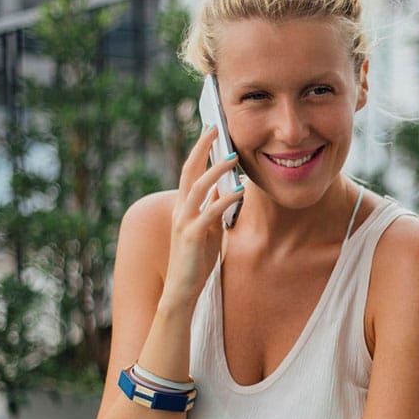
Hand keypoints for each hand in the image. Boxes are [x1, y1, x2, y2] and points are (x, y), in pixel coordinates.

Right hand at [162, 126, 243, 307]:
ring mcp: (183, 222)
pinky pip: (209, 212)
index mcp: (183, 206)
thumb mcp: (208, 228)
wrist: (181, 290)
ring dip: (215, 169)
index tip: (211, 130)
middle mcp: (180, 210)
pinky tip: (239, 191)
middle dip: (202, 148)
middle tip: (215, 128)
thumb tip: (225, 188)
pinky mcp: (190, 236)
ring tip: (233, 156)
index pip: (190, 170)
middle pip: (189, 170)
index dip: (199, 150)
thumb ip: (213, 208)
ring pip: (197, 187)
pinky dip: (225, 199)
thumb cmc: (195, 259)